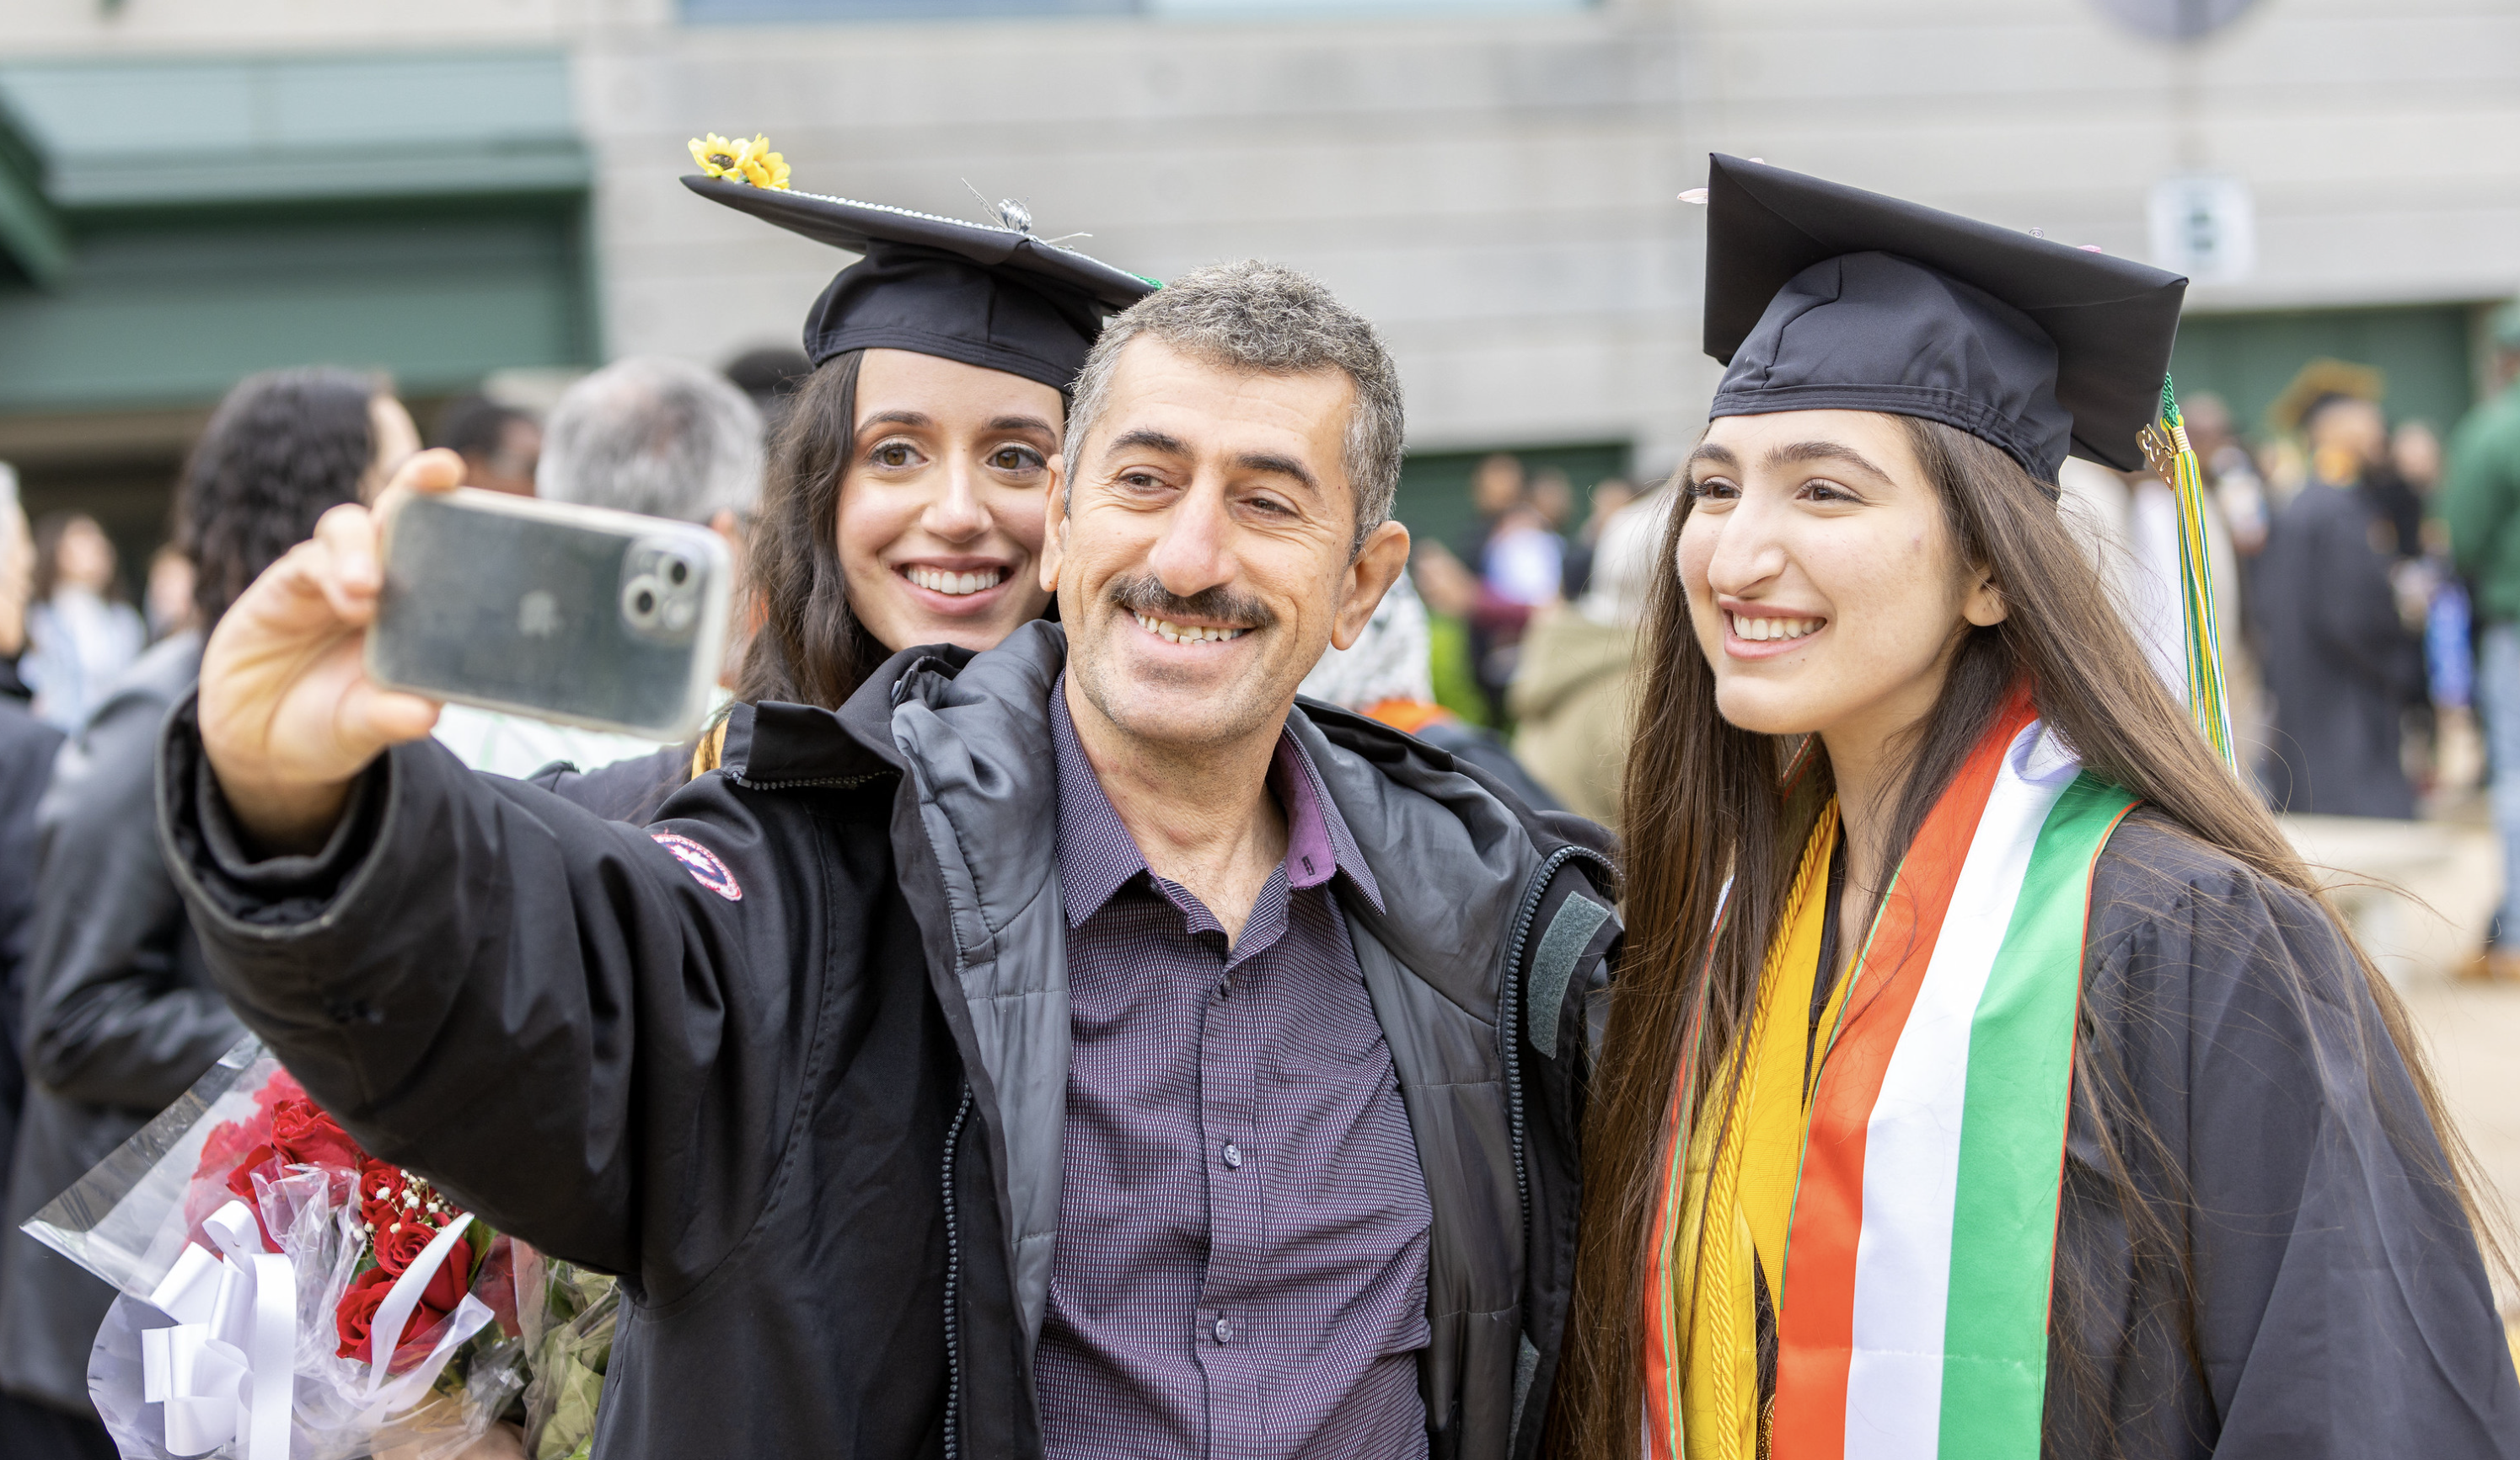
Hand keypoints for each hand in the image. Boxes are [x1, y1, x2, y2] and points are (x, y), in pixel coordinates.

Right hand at [197, 450, 461, 852]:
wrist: (261, 744)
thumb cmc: (331, 724)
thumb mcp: (361, 728)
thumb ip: (389, 717)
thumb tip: (424, 715)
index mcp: (419, 608)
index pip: (447, 549)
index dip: (467, 516)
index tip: (498, 498)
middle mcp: (382, 581)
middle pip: (400, 515)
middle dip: (419, 485)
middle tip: (439, 473)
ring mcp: (332, 578)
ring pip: (349, 529)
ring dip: (363, 549)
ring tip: (369, 592)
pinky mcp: (284, 587)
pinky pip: (307, 563)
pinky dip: (329, 572)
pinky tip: (347, 598)